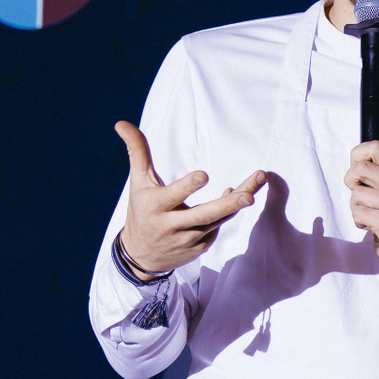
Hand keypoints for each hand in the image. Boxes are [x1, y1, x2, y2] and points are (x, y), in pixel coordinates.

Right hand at [115, 120, 265, 276]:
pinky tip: (239, 196)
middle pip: (204, 215)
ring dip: (238, 203)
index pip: (172, 196)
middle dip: (227, 205)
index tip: (204, 175)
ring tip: (258, 183)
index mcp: (156, 207)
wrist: (141, 255)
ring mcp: (188, 239)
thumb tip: (121, 123)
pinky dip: (229, 211)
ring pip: (218, 219)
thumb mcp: (138, 182)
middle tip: (249, 195)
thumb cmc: (141, 210)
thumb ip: (137, 152)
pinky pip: (219, 226)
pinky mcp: (200, 247)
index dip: (187, 187)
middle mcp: (172, 225)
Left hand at [345, 139, 378, 267]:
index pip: (376, 148)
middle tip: (360, 192)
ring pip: (355, 194)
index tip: (358, 168)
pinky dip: (359, 220)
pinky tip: (371, 225)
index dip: (358, 154)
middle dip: (352, 181)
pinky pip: (357, 213)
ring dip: (356, 206)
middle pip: (360, 169)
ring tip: (371, 212)